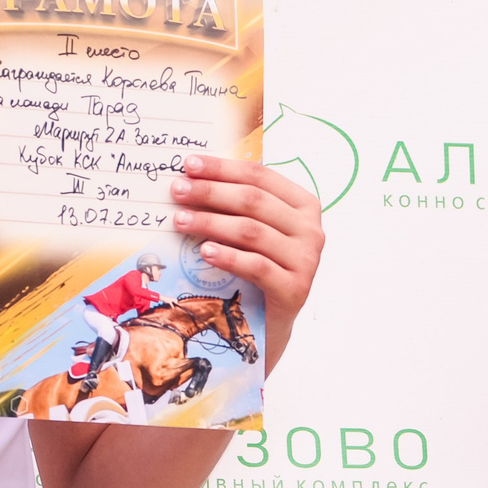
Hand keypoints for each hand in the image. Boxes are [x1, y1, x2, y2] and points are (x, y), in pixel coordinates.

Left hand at [171, 155, 323, 368]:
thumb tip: (192, 177)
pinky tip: (204, 252)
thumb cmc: (259, 269)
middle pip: (254, 201)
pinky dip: (227, 256)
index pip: (261, 177)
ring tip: (180, 220)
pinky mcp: (296, 289)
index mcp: (304, 206)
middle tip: (177, 190)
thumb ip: (238, 204)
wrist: (272, 322)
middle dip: (211, 192)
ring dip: (211, 222)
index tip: (189, 165)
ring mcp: (307, 260)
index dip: (223, 168)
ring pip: (252, 231)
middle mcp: (311, 230)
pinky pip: (256, 266)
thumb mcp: (253, 231)